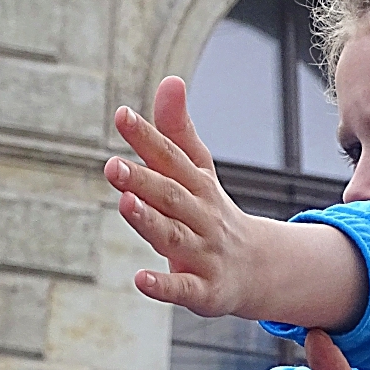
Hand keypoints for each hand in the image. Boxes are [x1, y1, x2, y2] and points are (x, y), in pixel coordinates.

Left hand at [104, 76, 265, 316]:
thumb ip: (177, 130)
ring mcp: (204, 253)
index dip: (148, 137)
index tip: (122, 115)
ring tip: (125, 204)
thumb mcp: (199, 171)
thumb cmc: (214, 213)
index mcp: (196, 185)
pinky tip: (141, 278)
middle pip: (170, 196)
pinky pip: (184, 288)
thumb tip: (170, 80)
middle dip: (143, 180)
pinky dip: (163, 285)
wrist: (258, 269)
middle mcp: (201, 216)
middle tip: (111, 165)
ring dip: (149, 222)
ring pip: (174, 237)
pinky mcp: (204, 290)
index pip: (170, 157)